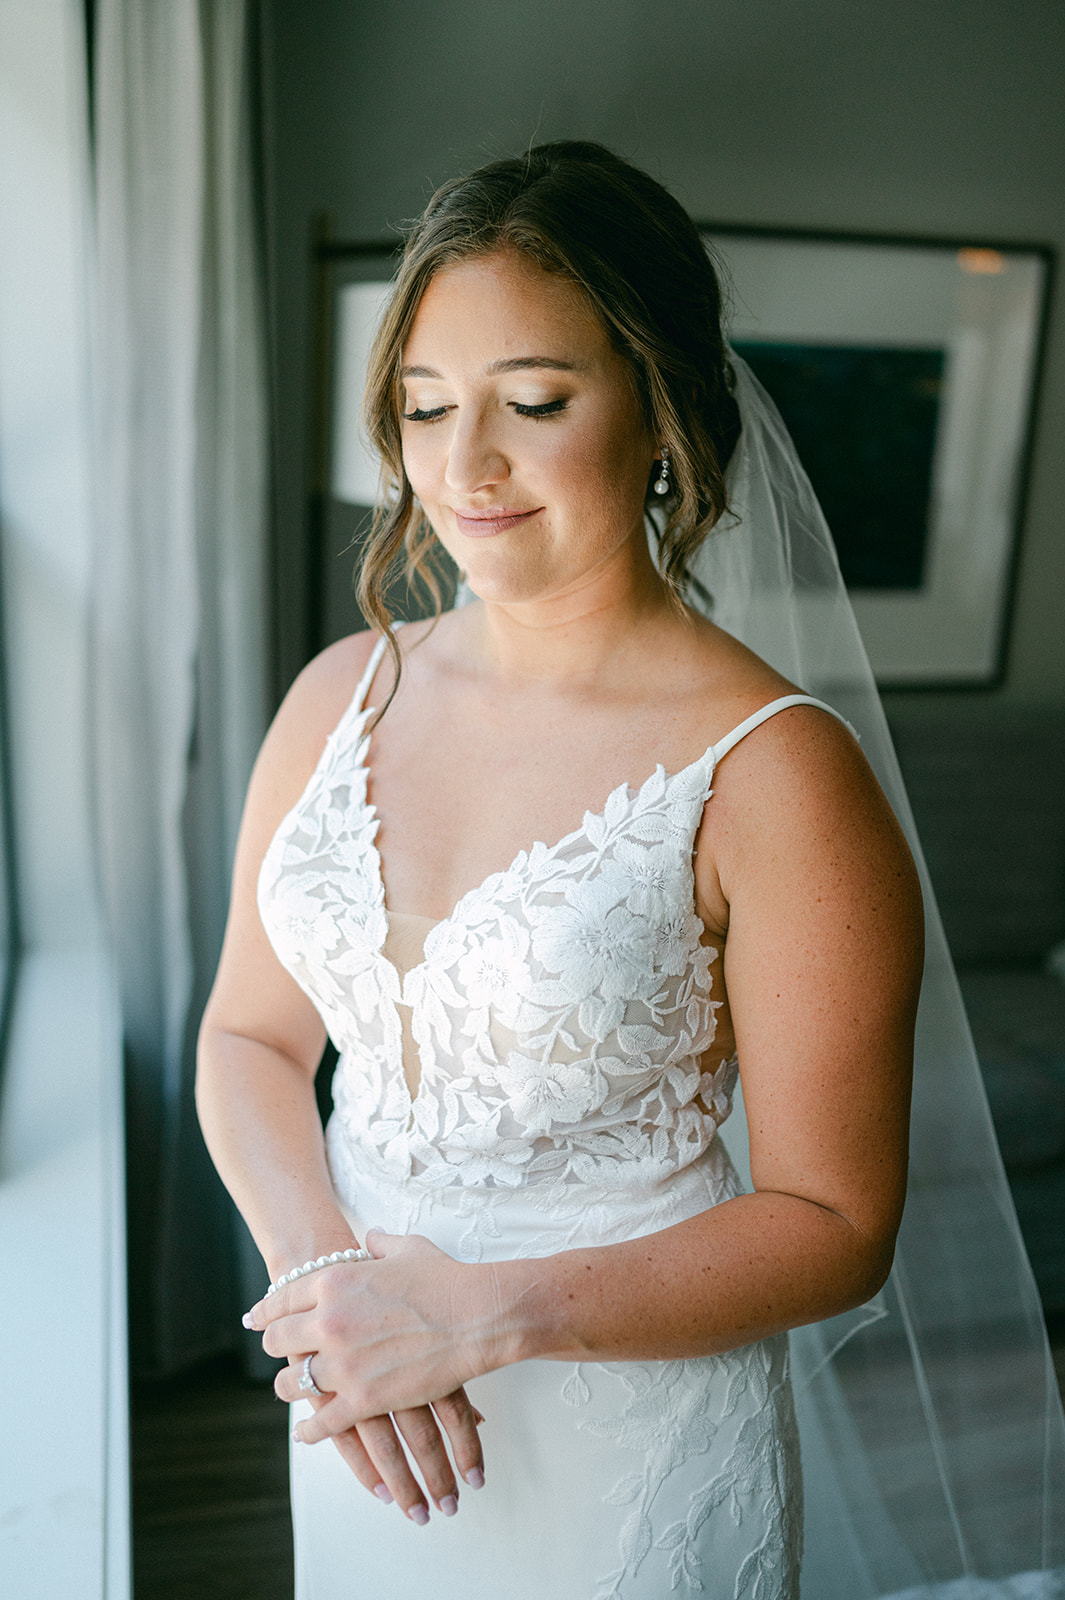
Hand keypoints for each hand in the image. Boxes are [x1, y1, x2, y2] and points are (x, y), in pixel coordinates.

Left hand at [246, 1233, 495, 1514]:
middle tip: (276, 1354)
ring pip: (292, 1384)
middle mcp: (328, 1321)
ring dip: (288, 1388)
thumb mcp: (406, 1249)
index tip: (256, 1321)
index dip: (266, 1312)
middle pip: (279, 1341)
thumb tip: (370, 1237)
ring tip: (288, 1390)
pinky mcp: (363, 1399)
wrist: (477, 1315)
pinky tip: (306, 1432)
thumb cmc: (445, 1279)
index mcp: (334, 1281)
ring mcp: (343, 1363)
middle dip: (275, 1348)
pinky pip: (322, 1422)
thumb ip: (380, 1243)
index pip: (282, 1298)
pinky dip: (310, 1430)